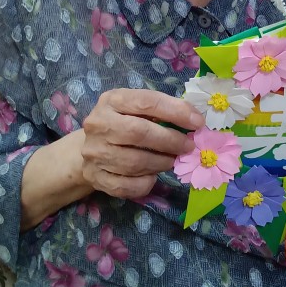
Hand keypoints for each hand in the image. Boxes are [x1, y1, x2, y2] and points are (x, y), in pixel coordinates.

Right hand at [82, 88, 204, 198]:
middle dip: (170, 141)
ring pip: (135, 162)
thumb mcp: (136, 108)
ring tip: (172, 160)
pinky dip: (146, 182)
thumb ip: (162, 110)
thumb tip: (195, 120)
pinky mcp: (95, 177)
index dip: (175, 112)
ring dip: (161, 163)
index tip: (197, 123)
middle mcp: (99, 124)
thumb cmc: (122, 123)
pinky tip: (153, 175)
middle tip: (188, 146)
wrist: (87, 149)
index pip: (147, 102)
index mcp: (112, 100)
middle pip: (139, 133)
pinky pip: (127, 186)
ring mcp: (95, 153)